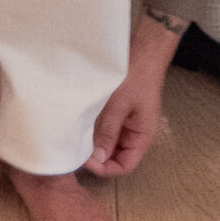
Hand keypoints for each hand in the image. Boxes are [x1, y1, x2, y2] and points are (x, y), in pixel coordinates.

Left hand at [83, 11, 178, 176]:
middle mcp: (136, 135)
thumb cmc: (135, 77)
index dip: (106, 168)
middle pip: (117, 159)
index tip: (85, 160)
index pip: (125, 166)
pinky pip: (109, 132)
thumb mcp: (119, 105)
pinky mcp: (121, 115)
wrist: (143, 52)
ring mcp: (128, 125)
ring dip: (97, 148)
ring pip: (111, 147)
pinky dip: (97, 135)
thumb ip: (108, 132)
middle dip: (98, 160)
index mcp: (142, 136)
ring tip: (78, 142)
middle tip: (76, 152)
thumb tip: (97, 159)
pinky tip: (83, 130)